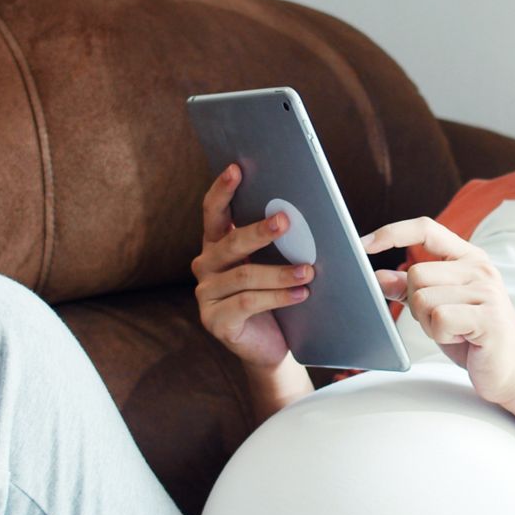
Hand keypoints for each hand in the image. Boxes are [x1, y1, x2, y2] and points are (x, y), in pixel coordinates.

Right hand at [190, 164, 314, 369]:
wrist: (269, 345)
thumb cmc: (274, 296)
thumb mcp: (274, 265)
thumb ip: (278, 242)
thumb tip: (303, 215)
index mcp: (216, 245)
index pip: (214, 213)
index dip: (223, 190)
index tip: (236, 169)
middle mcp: (205, 266)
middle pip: (230, 243)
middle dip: (259, 231)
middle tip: (285, 220)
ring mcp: (206, 295)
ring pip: (244, 276)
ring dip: (279, 272)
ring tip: (308, 271)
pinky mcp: (215, 321)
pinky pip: (247, 303)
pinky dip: (277, 297)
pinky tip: (301, 294)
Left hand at [362, 217, 514, 406]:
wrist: (513, 372)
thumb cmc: (473, 338)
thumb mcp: (436, 308)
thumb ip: (409, 290)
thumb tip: (377, 276)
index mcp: (469, 258)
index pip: (426, 228)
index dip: (392, 232)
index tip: (363, 243)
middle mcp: (480, 269)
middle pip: (416, 274)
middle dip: (417, 303)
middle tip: (440, 320)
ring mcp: (487, 292)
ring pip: (423, 298)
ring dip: (429, 323)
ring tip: (454, 330)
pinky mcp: (488, 318)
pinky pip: (439, 320)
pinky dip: (441, 335)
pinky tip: (462, 339)